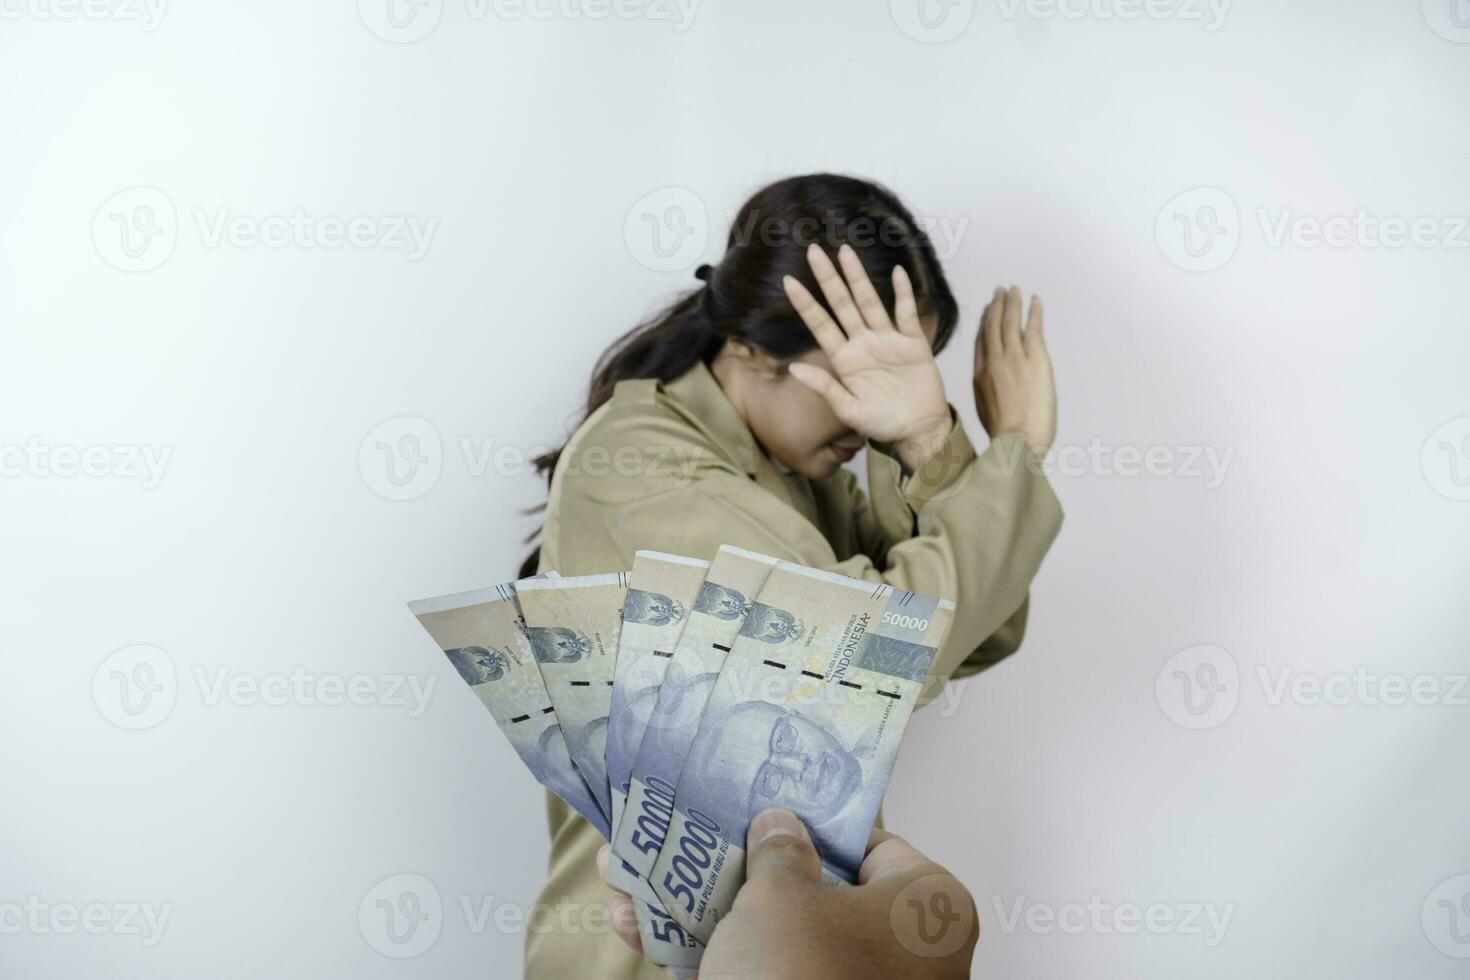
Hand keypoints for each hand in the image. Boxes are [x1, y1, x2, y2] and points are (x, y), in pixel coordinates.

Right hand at [599, 809, 977, 979]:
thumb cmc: (801, 975)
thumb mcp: (781, 895)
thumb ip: (778, 850)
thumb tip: (781, 825)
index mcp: (927, 907)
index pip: (872, 846)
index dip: (809, 823)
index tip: (756, 804)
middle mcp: (903, 953)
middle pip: (809, 891)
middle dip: (736, 866)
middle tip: (684, 836)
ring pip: (772, 937)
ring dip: (700, 908)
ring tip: (633, 874)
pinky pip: (756, 974)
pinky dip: (703, 955)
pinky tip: (637, 925)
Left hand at [782, 243, 952, 471]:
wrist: (918, 430)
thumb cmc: (881, 424)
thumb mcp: (848, 410)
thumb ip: (824, 387)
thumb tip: (794, 368)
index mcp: (844, 359)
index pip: (820, 325)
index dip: (805, 303)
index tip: (788, 281)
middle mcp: (863, 343)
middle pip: (842, 304)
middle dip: (828, 278)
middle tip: (814, 251)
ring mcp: (888, 340)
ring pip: (869, 302)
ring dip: (858, 278)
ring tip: (846, 252)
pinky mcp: (913, 342)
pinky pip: (906, 313)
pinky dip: (903, 294)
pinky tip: (896, 273)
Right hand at [975, 286, 1055, 456]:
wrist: (1018, 440)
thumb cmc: (1006, 436)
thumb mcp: (986, 412)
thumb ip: (988, 394)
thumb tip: (994, 392)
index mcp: (980, 376)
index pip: (981, 343)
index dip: (984, 324)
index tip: (988, 313)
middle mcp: (993, 362)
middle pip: (992, 327)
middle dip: (995, 307)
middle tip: (999, 292)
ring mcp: (1014, 358)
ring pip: (1009, 322)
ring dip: (1012, 303)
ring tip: (1013, 289)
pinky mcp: (1035, 359)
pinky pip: (1033, 327)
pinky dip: (1034, 311)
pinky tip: (1035, 300)